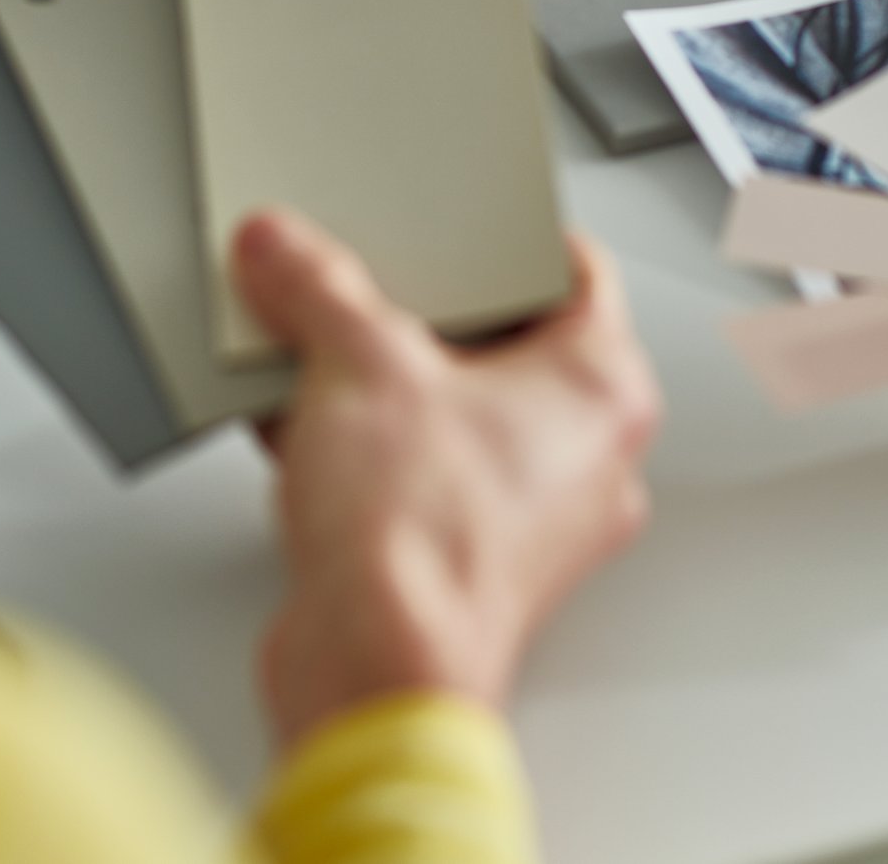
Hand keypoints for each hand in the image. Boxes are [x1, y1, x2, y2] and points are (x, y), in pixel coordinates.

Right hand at [234, 210, 660, 748]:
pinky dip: (365, 443)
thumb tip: (286, 249)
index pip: (578, 271)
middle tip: (380, 276)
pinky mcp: (465, 561)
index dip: (512, 232)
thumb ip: (315, 286)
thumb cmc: (423, 544)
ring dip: (387, 380)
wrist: (373, 673)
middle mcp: (584, 457)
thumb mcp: (357, 360)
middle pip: (507, 342)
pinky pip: (418, 471)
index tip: (465, 213)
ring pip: (457, 412)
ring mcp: (529, 517)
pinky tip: (297, 420)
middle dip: (430, 308)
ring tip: (324, 347)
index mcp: (602, 389)